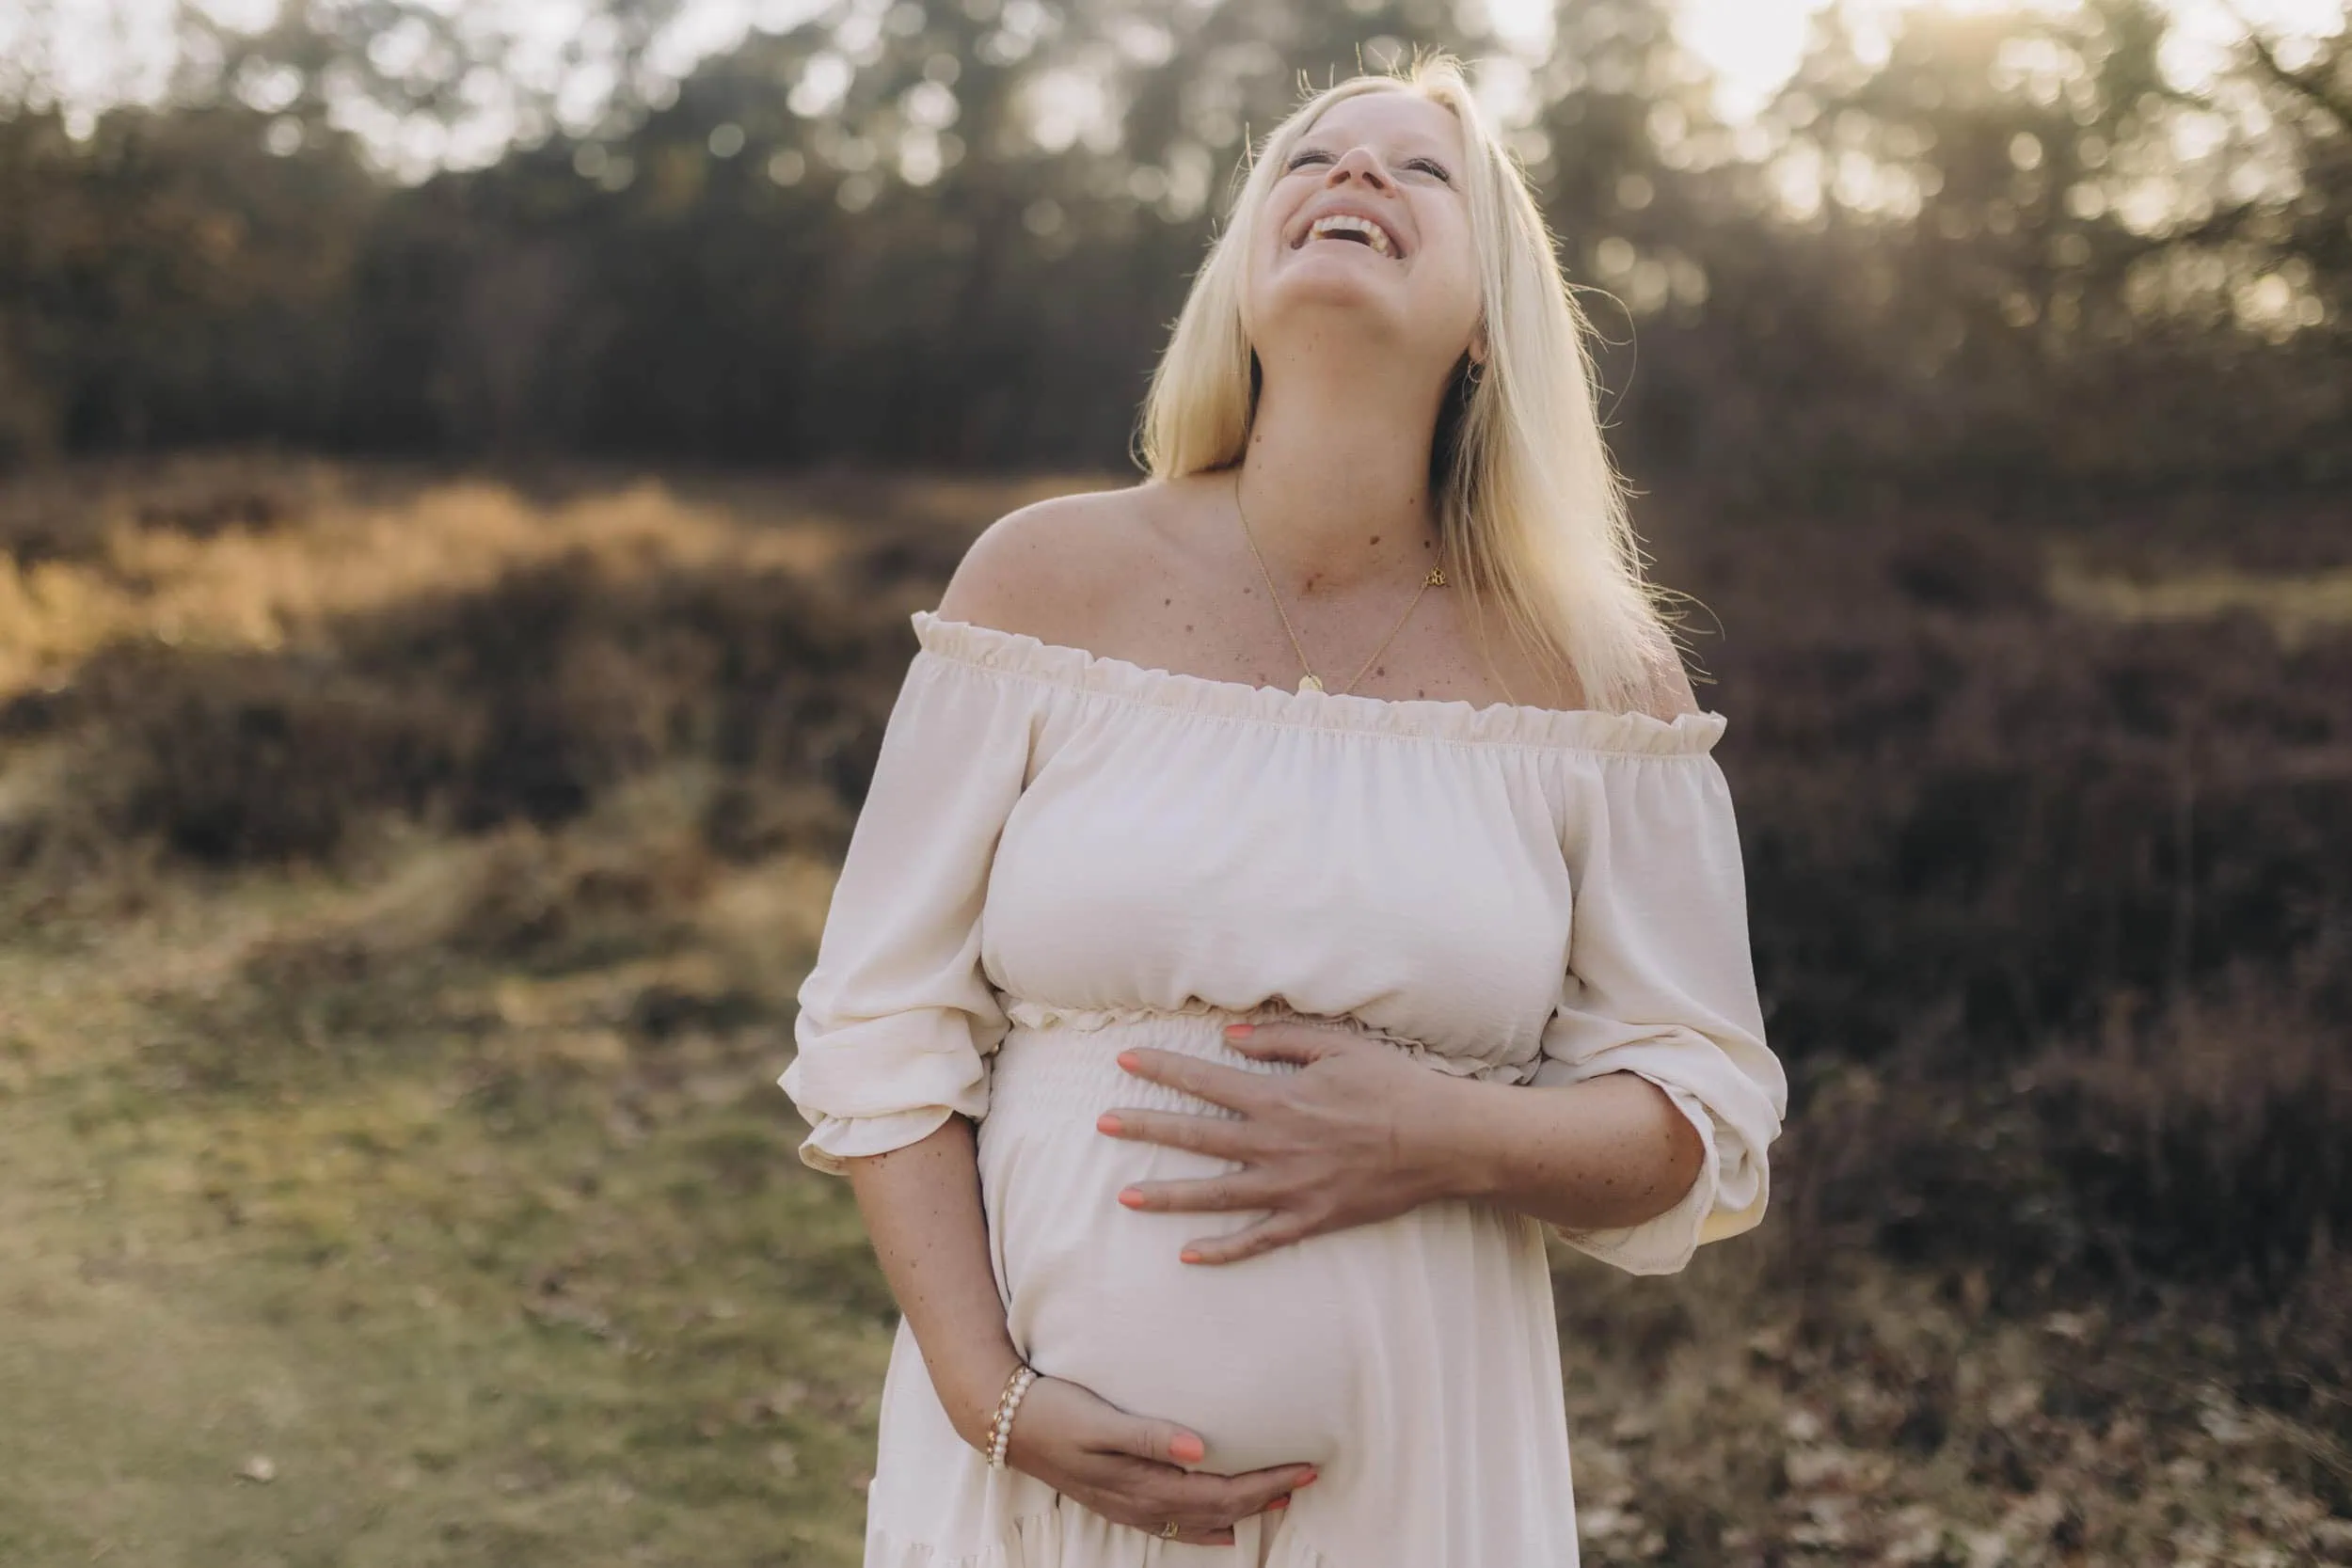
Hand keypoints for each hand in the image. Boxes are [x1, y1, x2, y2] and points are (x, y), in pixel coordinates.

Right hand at [1000, 1375, 1315, 1545]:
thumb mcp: (1099, 1420)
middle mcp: (1142, 1504)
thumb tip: (1202, 1450)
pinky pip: (1176, 1524)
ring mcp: (1130, 1507)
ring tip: (1280, 1499)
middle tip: (1309, 1477)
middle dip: (1267, 1497)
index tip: (1305, 1467)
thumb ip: (1149, 1435)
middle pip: (1221, 1510)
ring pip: (1202, 1520)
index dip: (1267, 1484)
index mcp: (1144, 1485)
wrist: (1005, 1424)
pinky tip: (1223, 1530)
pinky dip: (1208, 1527)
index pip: (1223, 1493)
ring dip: (1244, 1511)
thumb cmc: (1054, 1412)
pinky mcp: (1120, 1500)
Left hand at [1098, 1020, 1456, 1264]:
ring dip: (1167, 1195)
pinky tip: (1188, 1253)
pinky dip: (1222, 1250)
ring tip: (1125, 1196)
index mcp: (1278, 1098)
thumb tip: (1229, 1036)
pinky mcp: (1310, 1218)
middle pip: (1196, 1135)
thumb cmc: (1393, 1086)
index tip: (1125, 1062)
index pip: (1204, 1080)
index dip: (1162, 1070)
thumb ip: (1279, 1040)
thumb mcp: (1338, 1046)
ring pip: (1215, 1194)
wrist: (1441, 1140)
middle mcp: (1274, 1144)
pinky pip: (1257, 1239)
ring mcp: (1289, 1187)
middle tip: (1103, 1123)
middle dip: (1146, 1128)